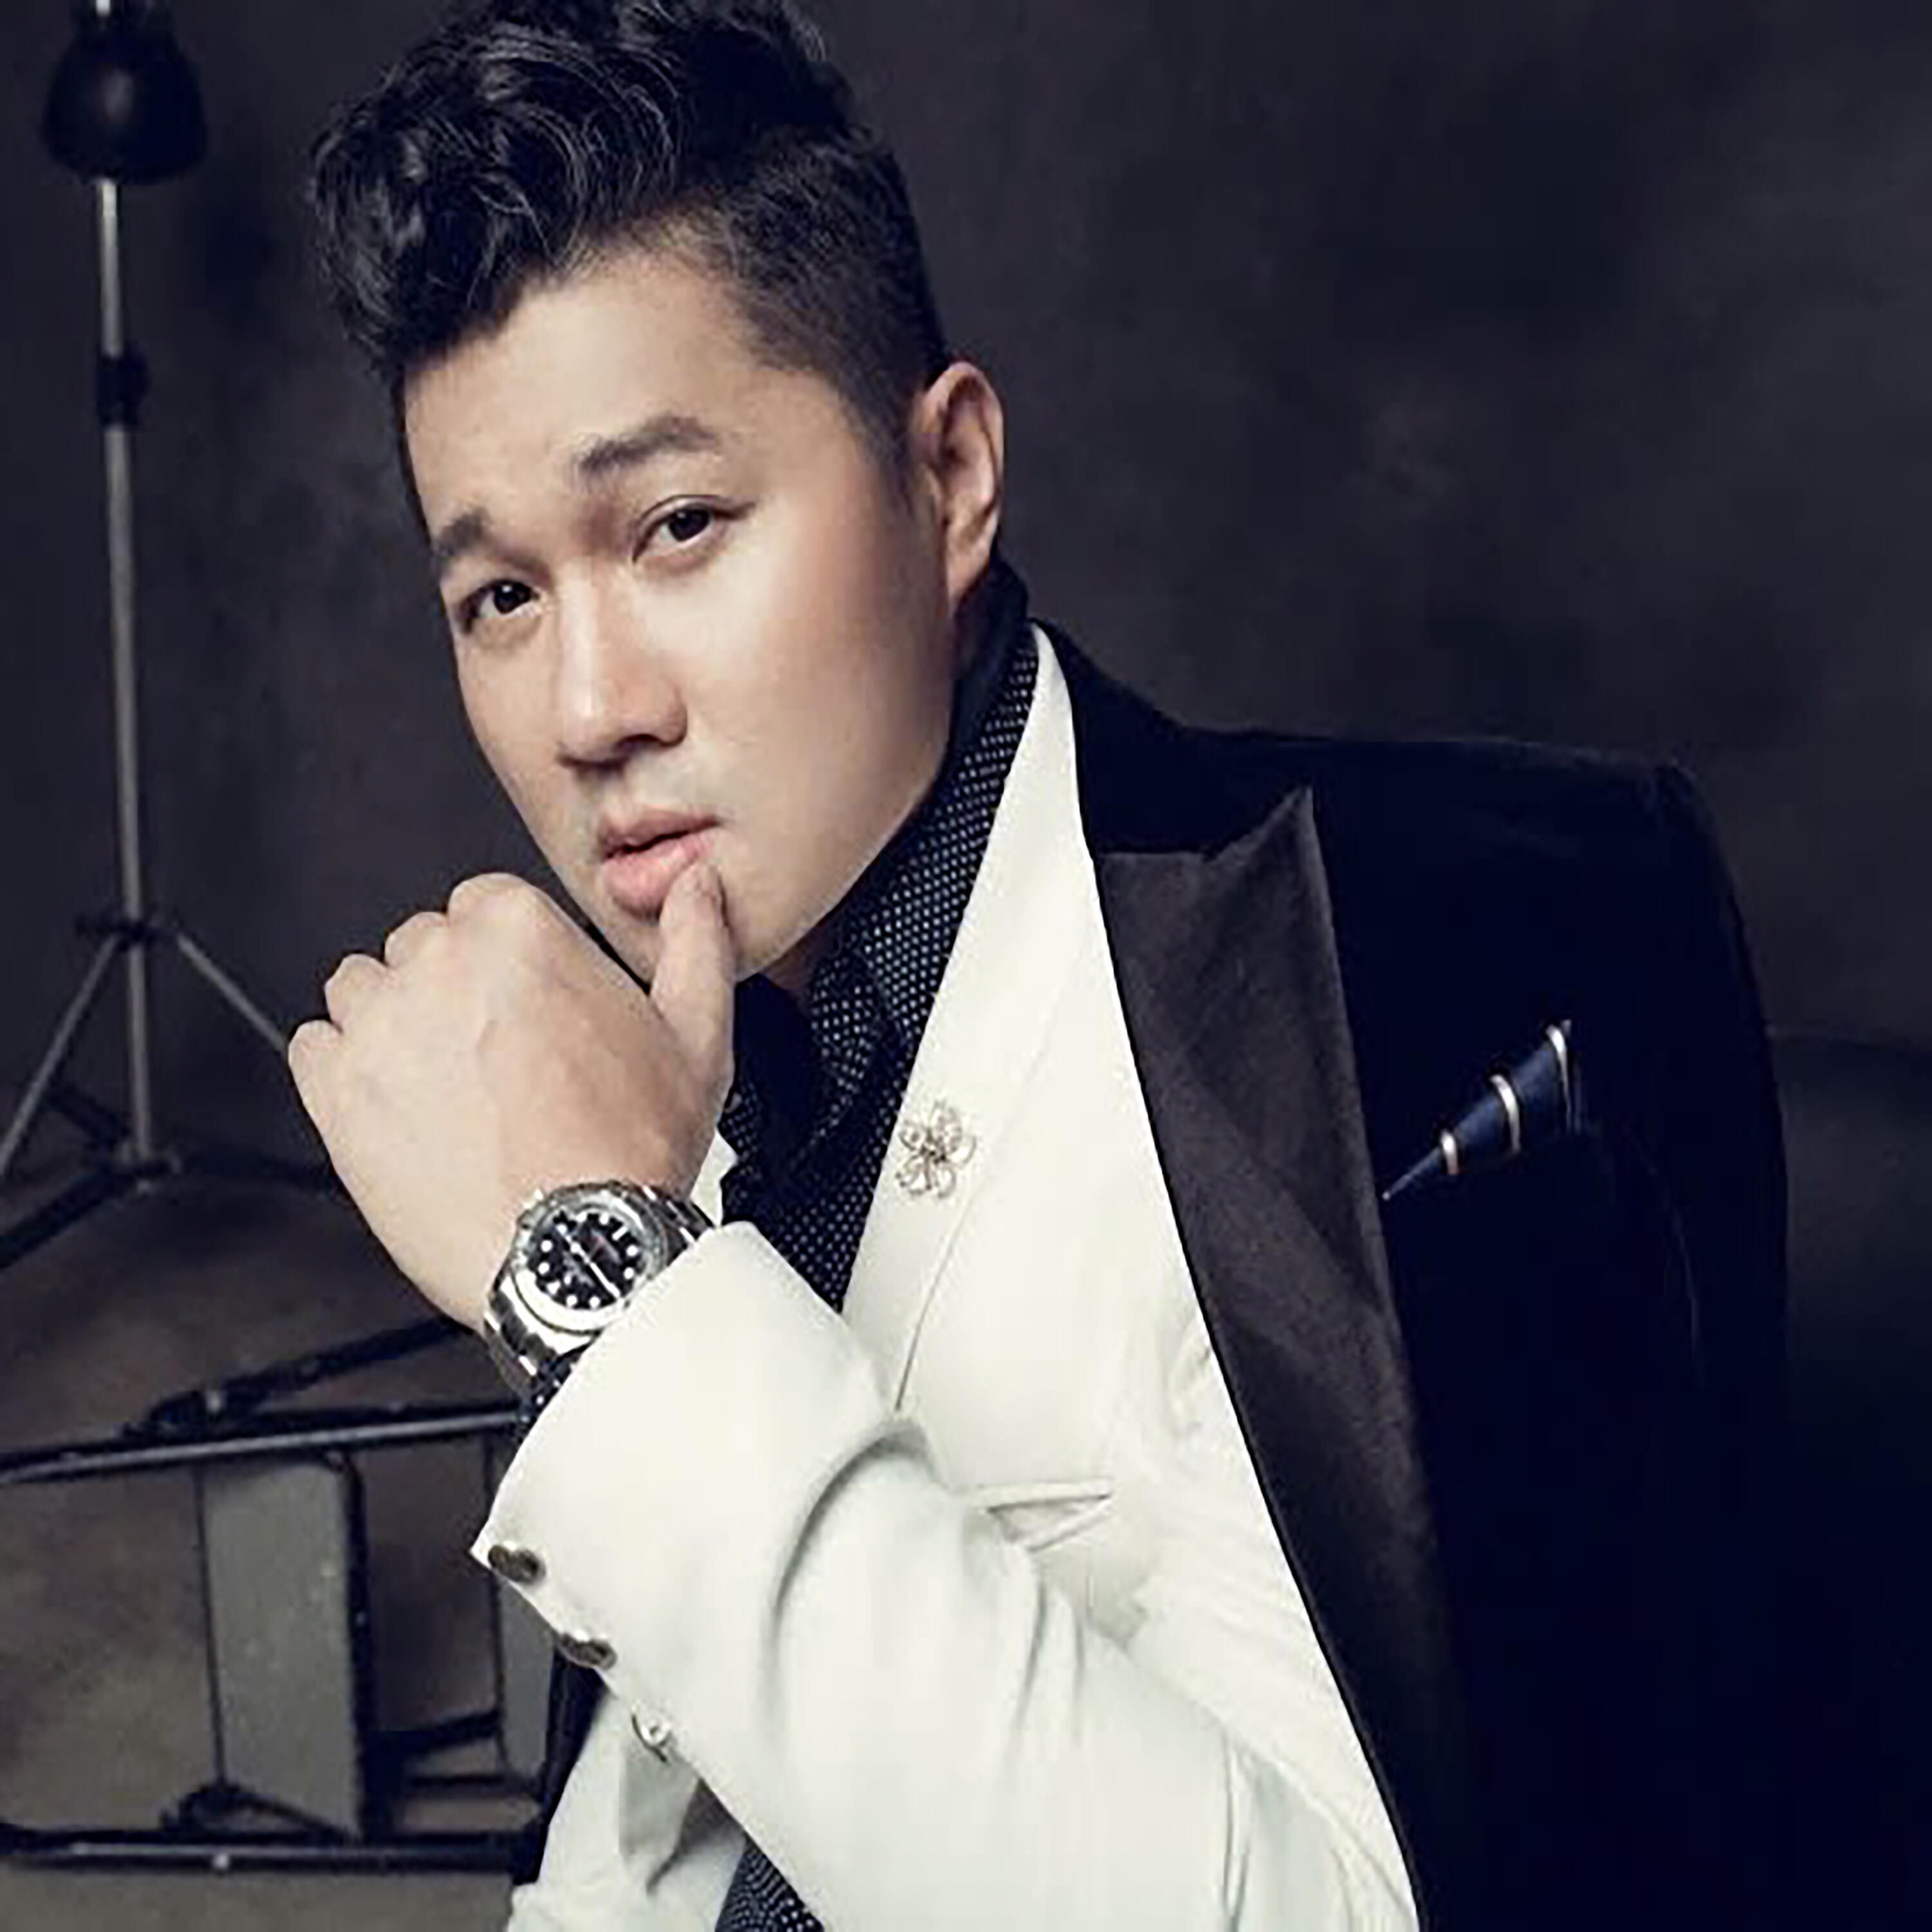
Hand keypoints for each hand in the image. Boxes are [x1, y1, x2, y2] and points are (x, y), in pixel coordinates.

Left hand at [289, 864, 734, 1329]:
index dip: (509, 959)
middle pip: (421, 945)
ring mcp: (380, 1025)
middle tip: (495, 1058)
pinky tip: (404, 1112)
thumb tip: (693, 889)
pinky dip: (345, 1074)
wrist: (575, 1252)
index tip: (525, 1004)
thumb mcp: (697, 1037)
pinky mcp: (334, 1090)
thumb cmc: (631, 1153)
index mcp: (519, 932)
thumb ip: (697, 942)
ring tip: (447, 1088)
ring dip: (393, 1026)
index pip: (484, 903)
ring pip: (361, 990)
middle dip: (452, 991)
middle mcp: (439, 965)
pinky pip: (313, 1048)